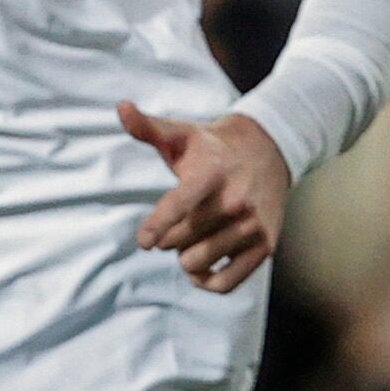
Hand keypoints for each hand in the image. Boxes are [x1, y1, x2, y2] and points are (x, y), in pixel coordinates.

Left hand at [121, 103, 290, 294]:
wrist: (268, 150)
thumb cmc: (211, 147)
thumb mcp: (181, 133)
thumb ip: (148, 127)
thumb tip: (121, 107)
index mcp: (210, 173)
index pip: (180, 203)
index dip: (159, 225)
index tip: (145, 241)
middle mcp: (234, 201)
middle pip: (179, 240)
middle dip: (166, 237)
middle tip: (176, 222)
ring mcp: (252, 226)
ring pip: (197, 262)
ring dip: (185, 257)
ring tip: (190, 239)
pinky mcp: (265, 246)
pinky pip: (225, 283)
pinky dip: (206, 282)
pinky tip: (200, 268)